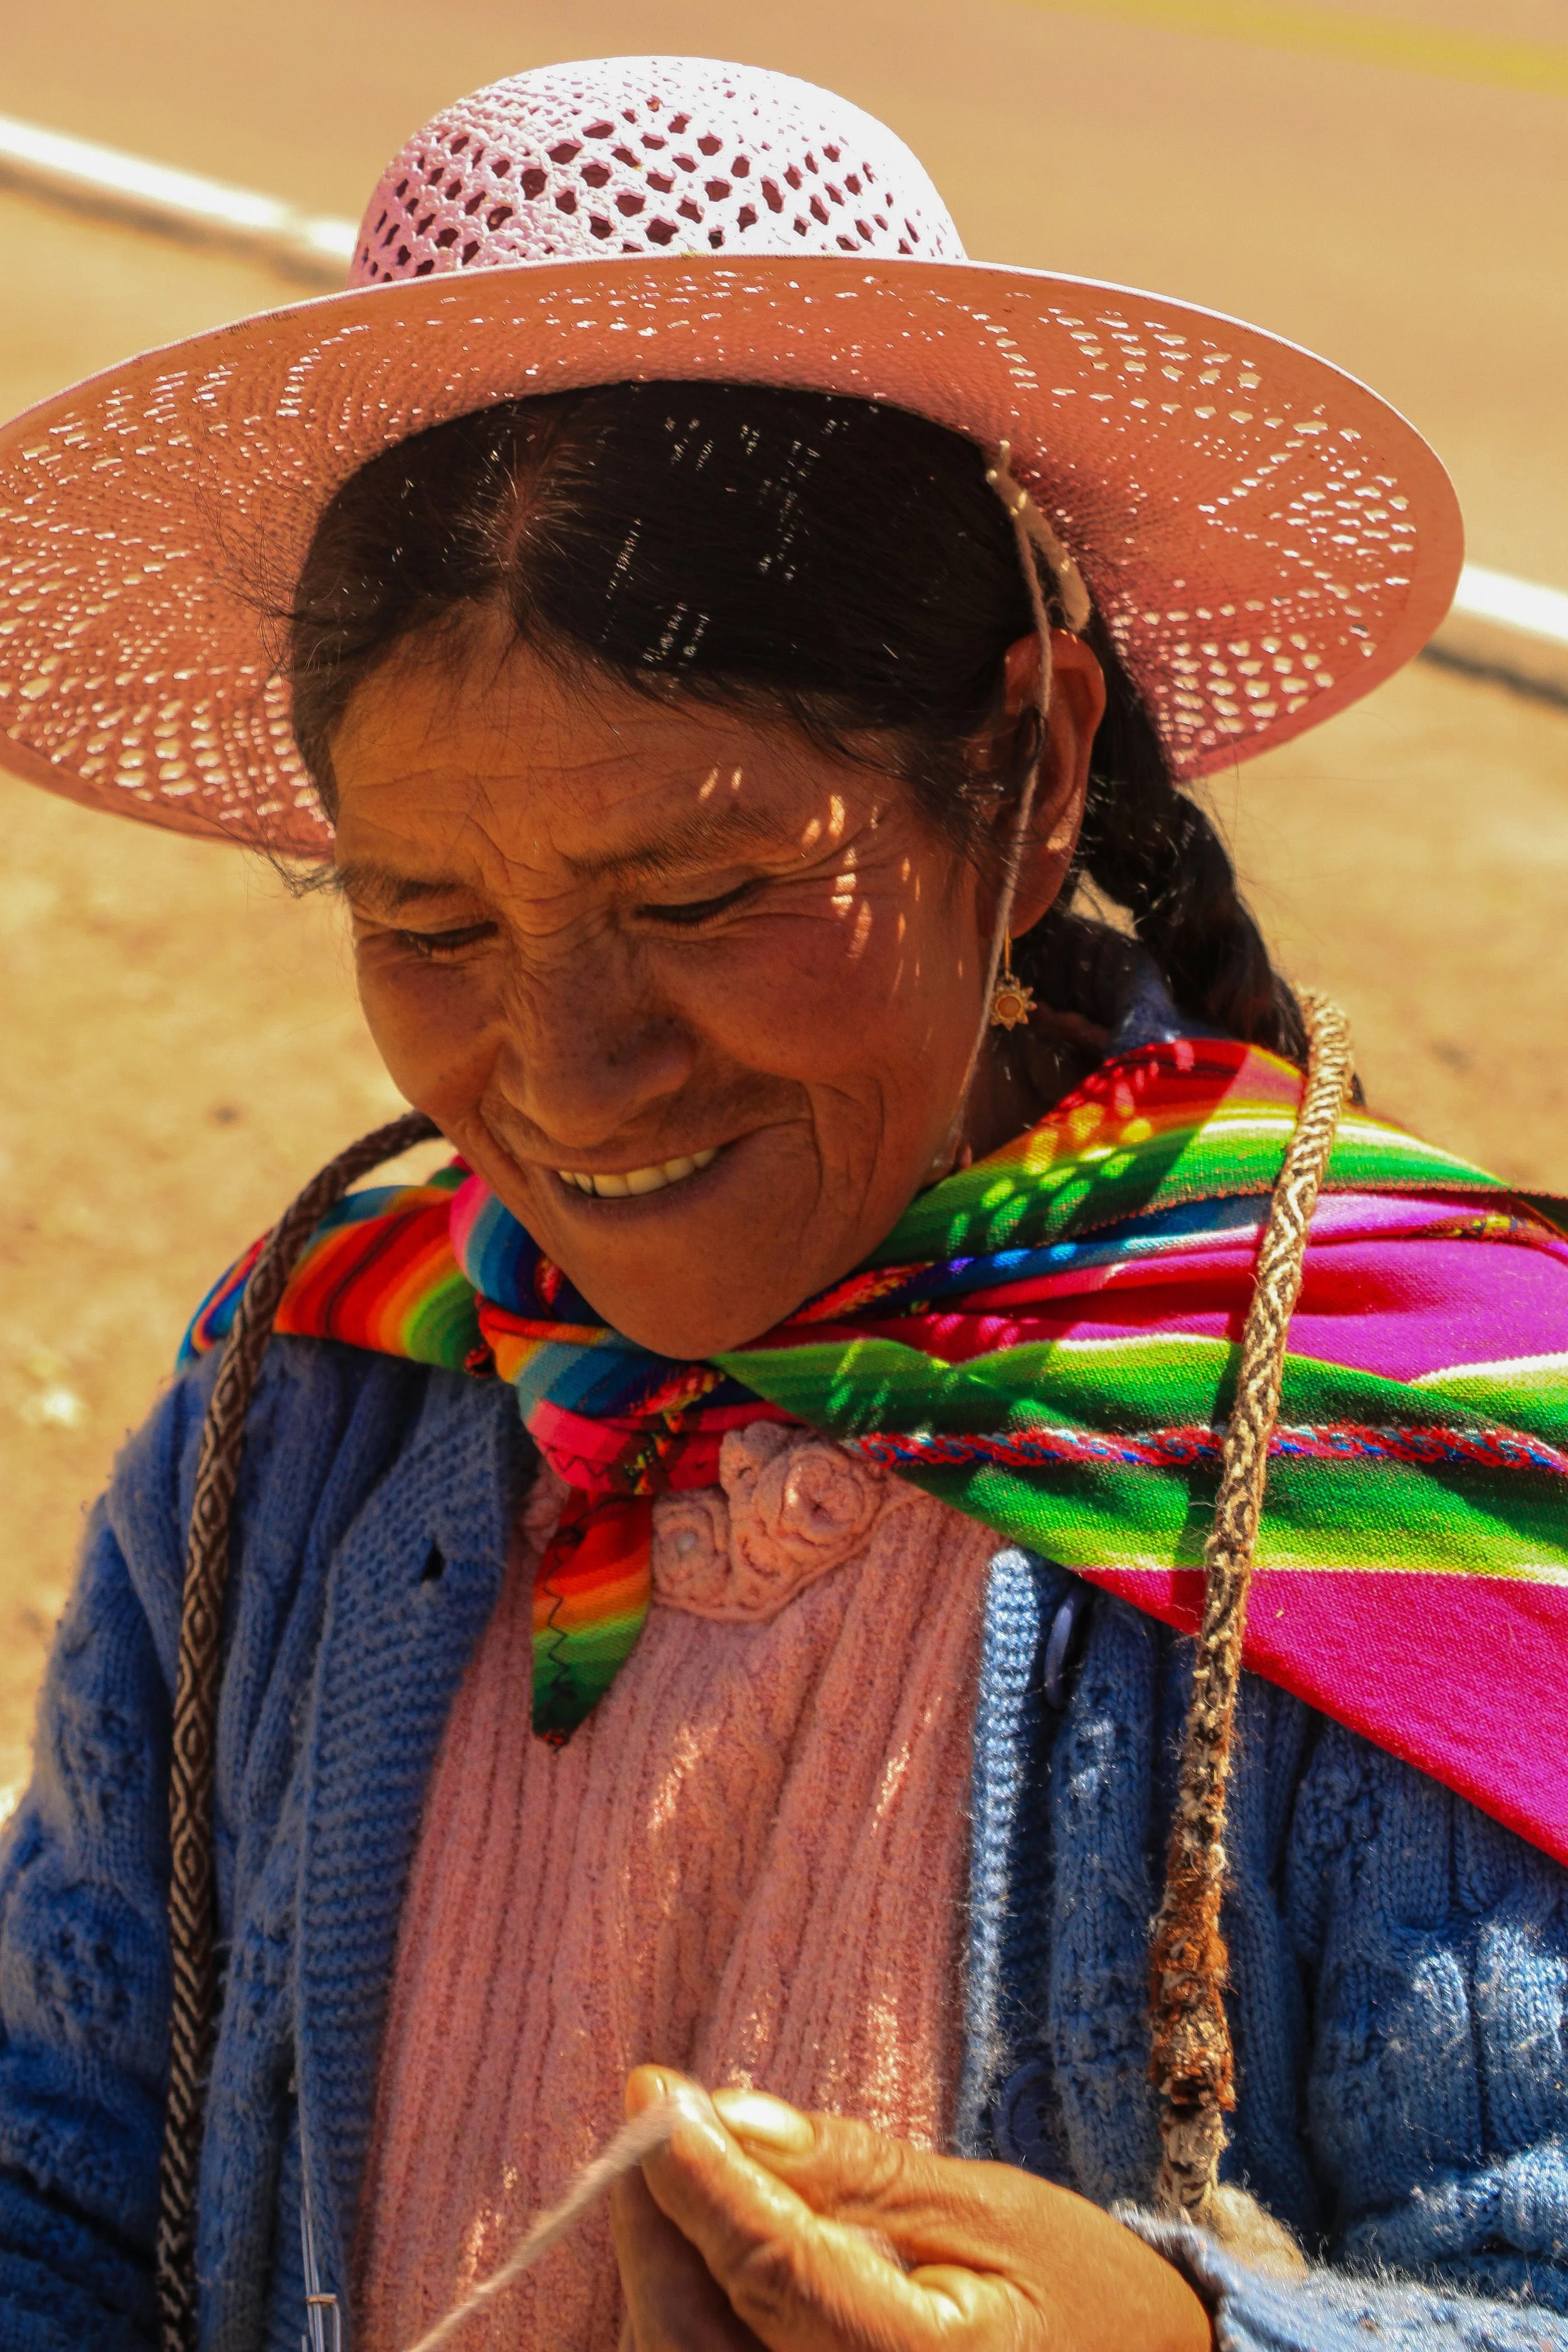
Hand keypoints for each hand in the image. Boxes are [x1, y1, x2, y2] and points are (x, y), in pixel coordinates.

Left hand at [610, 2067, 1212, 2350]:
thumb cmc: (1082, 2297)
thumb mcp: (989, 2209)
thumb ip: (854, 2172)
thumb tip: (732, 2116)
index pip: (770, 2271)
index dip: (696, 2175)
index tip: (654, 2086)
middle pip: (693, 2337)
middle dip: (656, 2223)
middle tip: (656, 2123)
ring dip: (659, 2274)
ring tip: (683, 2182)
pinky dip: (685, 2323)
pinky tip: (703, 2258)